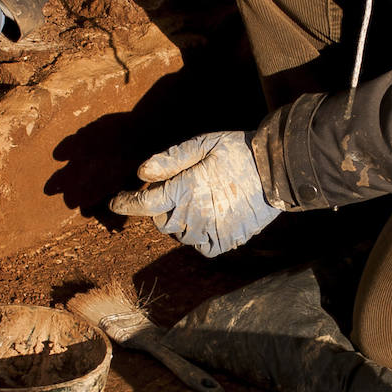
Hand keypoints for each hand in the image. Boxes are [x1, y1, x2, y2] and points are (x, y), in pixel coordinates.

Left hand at [110, 131, 280, 256]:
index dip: (125, 203)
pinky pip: (200, 246)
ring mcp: (209, 231)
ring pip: (180, 234)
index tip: (115, 201)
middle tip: (177, 190)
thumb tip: (140, 173)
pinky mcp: (225, 241)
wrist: (276, 171)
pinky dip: (198, 235)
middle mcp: (193, 215)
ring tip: (200, 200)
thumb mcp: (202, 145)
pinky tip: (210, 218)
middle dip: (160, 207)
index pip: (143, 204)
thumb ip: (170, 160)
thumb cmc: (237, 152)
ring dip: (181, 220)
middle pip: (160, 220)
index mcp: (184, 189)